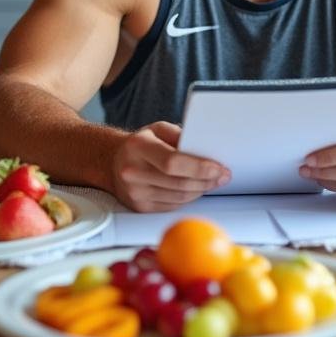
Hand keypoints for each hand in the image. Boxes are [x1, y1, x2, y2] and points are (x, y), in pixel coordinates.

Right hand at [111, 121, 229, 211]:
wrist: (113, 163)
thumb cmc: (141, 144)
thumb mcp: (157, 129)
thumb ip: (180, 135)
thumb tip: (206, 149)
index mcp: (138, 147)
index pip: (173, 162)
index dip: (199, 167)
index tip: (218, 168)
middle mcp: (133, 171)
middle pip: (179, 183)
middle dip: (207, 180)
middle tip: (223, 175)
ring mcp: (134, 192)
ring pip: (179, 197)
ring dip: (201, 190)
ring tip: (213, 181)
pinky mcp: (139, 207)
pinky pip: (173, 205)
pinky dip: (189, 198)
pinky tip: (196, 189)